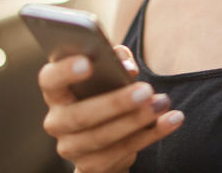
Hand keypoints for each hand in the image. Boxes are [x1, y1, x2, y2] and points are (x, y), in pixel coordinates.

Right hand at [38, 45, 183, 172]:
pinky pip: (122, 153)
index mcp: (56, 92)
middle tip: (146, 90)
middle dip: (115, 103)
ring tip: (162, 103)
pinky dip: (150, 135)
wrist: (103, 138)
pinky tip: (171, 120)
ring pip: (102, 137)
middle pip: (81, 115)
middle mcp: (56, 121)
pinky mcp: (91, 168)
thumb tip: (127, 66)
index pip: (50, 79)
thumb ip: (115, 59)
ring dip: (136, 121)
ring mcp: (71, 148)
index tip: (89, 62)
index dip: (65, 71)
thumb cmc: (105, 91)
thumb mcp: (108, 72)